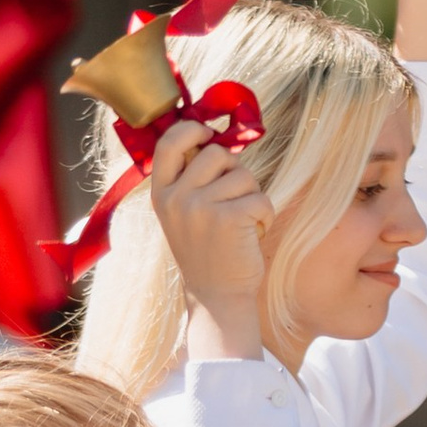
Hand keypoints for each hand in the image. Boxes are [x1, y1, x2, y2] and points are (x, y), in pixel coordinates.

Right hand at [148, 114, 269, 362]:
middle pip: (216, 154)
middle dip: (234, 171)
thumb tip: (212, 139)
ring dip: (252, 196)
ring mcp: (200, 209)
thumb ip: (189, 180)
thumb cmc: (206, 252)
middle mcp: (176, 199)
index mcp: (161, 195)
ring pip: (243, 175)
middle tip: (235, 199)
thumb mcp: (182, 215)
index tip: (207, 134)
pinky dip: (265, 214)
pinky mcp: (228, 219)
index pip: (169, 143)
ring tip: (243, 222)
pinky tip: (255, 232)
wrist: (216, 297)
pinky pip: (260, 197)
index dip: (191, 129)